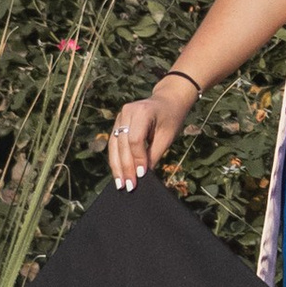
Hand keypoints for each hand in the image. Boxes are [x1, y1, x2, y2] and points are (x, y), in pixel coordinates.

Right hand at [107, 72, 197, 188]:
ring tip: (120, 184)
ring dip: (117, 166)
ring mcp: (120, 116)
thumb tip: (144, 176)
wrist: (168, 100)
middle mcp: (127, 112)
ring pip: (114, 145)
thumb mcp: (167, 136)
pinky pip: (114, 143)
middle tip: (128, 186)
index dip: (137, 159)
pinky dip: (116, 159)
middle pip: (122, 144)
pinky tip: (118, 173)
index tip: (141, 175)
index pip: (135, 140)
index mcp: (142, 111)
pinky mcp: (118, 123)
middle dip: (125, 166)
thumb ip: (154, 154)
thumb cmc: (171, 117)